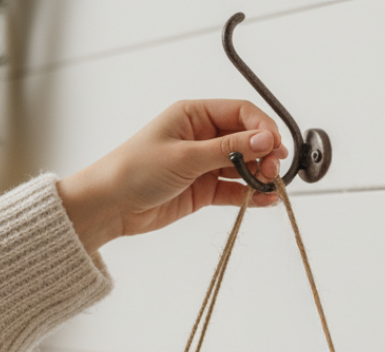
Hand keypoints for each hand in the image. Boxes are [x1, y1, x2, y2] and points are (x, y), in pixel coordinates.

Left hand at [57, 99, 286, 253]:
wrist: (110, 206)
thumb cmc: (135, 170)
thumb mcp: (185, 156)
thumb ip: (227, 149)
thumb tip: (265, 139)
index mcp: (194, 115)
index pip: (240, 112)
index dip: (262, 127)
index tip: (275, 145)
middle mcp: (201, 136)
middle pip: (245, 139)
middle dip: (264, 153)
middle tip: (273, 170)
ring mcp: (202, 165)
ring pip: (242, 166)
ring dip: (259, 175)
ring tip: (272, 186)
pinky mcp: (202, 191)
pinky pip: (232, 190)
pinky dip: (249, 195)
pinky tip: (265, 200)